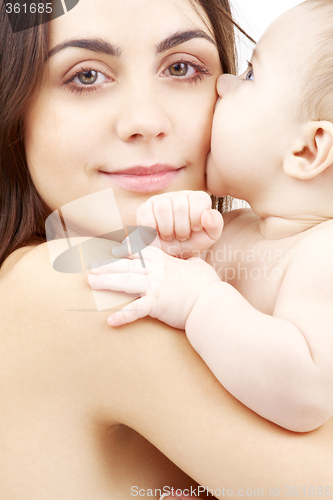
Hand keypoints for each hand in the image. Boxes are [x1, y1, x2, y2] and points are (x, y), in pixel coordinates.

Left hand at [88, 246, 219, 328]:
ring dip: (106, 282)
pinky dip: (122, 316)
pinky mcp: (156, 304)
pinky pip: (135, 311)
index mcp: (165, 261)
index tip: (111, 251)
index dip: (124, 250)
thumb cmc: (208, 286)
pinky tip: (109, 321)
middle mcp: (156, 271)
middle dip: (107, 265)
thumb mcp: (199, 267)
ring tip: (90, 282)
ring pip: (125, 282)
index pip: (141, 251)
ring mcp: (154, 287)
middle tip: (91, 266)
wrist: (211, 302)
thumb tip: (192, 259)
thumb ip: (191, 262)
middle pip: (126, 265)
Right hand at [136, 191, 222, 257]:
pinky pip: (146, 215)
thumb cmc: (191, 244)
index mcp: (197, 199)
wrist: (170, 255)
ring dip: (167, 229)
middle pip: (180, 206)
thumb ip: (215, 225)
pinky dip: (152, 230)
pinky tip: (157, 234)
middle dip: (182, 228)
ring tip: (170, 236)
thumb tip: (207, 215)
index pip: (199, 199)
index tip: (194, 229)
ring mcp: (160, 200)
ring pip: (163, 209)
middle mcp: (179, 195)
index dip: (197, 218)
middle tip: (181, 236)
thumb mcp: (208, 237)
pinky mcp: (145, 209)